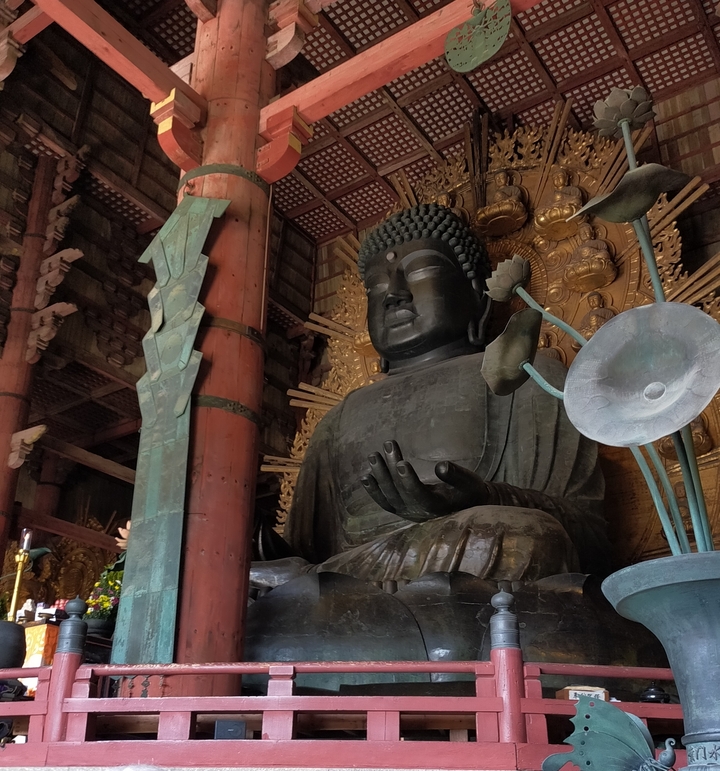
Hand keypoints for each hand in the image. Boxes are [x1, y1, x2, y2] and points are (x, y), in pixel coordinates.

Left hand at [360, 440, 488, 522]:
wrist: (466, 507)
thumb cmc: (469, 491)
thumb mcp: (469, 482)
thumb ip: (455, 475)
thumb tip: (441, 466)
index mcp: (437, 507)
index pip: (418, 494)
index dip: (408, 480)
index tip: (402, 462)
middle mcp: (419, 513)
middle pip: (400, 492)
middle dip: (391, 469)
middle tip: (386, 446)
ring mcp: (408, 513)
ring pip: (389, 497)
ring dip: (379, 477)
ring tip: (373, 456)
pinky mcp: (402, 510)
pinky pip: (385, 502)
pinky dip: (374, 490)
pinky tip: (366, 476)